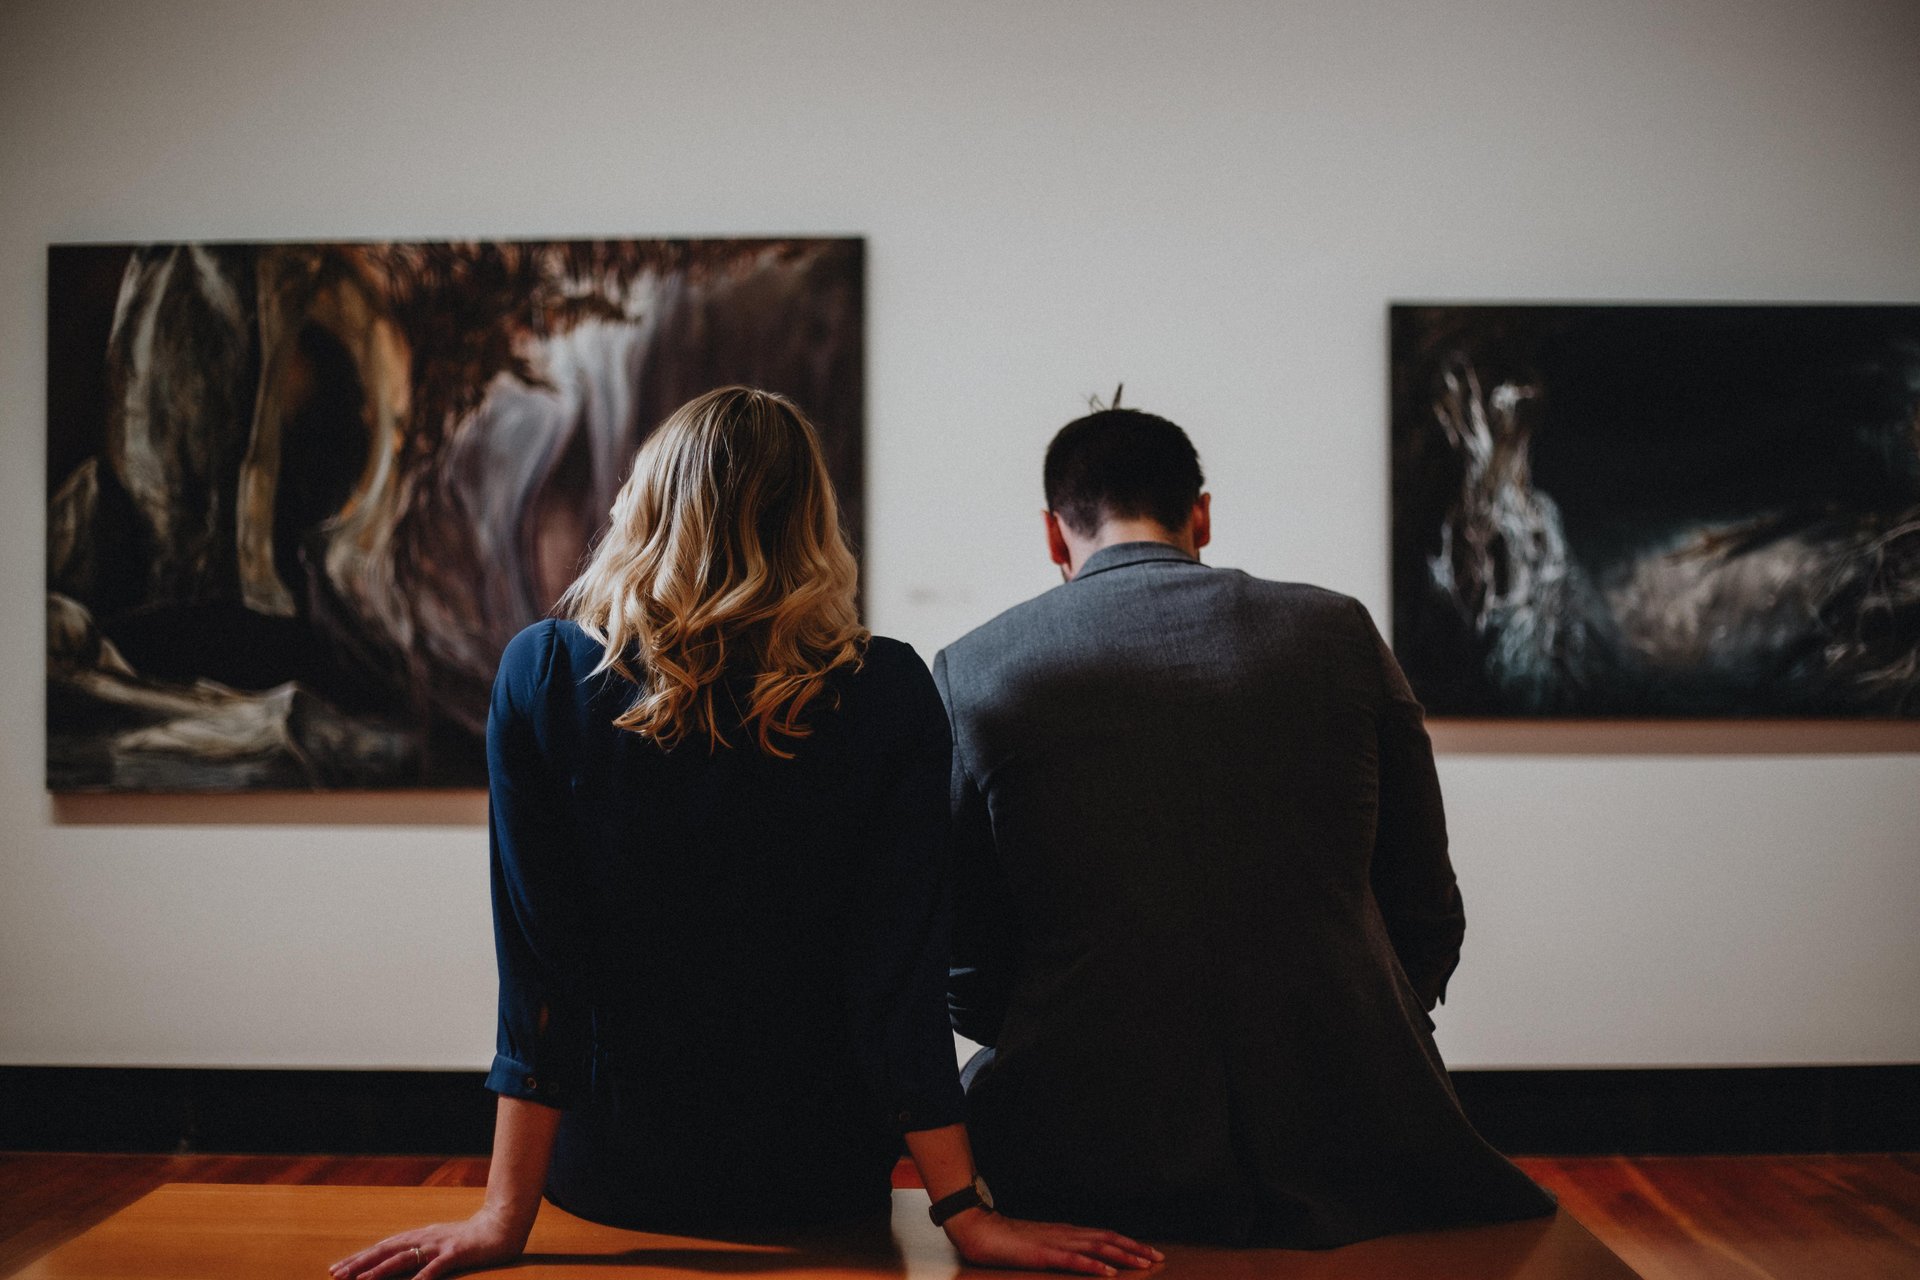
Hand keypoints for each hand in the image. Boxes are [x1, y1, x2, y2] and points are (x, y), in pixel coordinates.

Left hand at [328, 1207, 527, 1279]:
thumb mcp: (439, 1244)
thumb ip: (419, 1252)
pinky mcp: (456, 1253)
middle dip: (360, 1263)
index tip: (336, 1269)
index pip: (382, 1248)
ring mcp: (439, 1245)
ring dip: (380, 1270)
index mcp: (418, 1237)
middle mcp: (424, 1238)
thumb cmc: (470, 1238)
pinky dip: (421, 1278)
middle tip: (336, 1274)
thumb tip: (396, 1261)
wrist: (502, 1226)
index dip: (359, 1258)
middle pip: (386, 1251)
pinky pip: (435, 1268)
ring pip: (404, 1258)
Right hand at [942, 1207, 1162, 1274]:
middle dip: (1135, 1249)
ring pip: (1097, 1247)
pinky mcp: (1043, 1254)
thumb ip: (1060, 1248)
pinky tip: (1107, 1272)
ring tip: (1143, 1264)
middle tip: (1158, 1258)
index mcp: (1066, 1232)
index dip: (1128, 1244)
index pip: (1105, 1236)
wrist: (980, 1230)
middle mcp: (1066, 1233)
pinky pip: (1073, 1259)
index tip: (1150, 1253)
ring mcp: (1055, 1242)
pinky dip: (1093, 1264)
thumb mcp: (1040, 1245)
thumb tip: (1081, 1257)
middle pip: (1108, 1239)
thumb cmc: (1008, 1240)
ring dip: (1122, 1256)